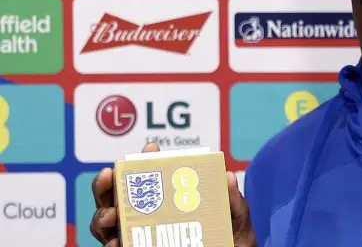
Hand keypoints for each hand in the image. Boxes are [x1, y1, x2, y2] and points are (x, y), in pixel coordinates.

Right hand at [89, 143, 256, 246]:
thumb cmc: (231, 238)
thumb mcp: (235, 217)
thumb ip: (233, 200)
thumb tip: (228, 177)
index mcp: (169, 199)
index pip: (151, 175)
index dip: (146, 159)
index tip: (150, 148)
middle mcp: (147, 215)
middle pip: (116, 196)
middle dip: (107, 183)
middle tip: (110, 175)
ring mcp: (137, 236)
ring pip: (106, 223)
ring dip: (103, 214)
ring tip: (111, 215)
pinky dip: (111, 245)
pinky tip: (115, 243)